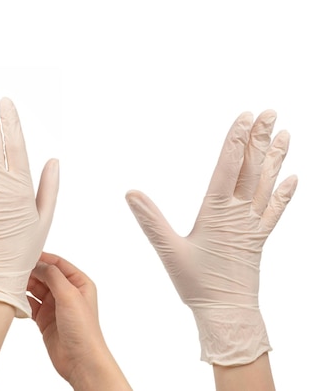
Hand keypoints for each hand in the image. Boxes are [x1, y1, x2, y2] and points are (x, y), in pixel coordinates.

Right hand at [27, 252, 130, 390]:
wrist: (81, 360)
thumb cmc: (83, 329)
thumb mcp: (69, 295)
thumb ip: (53, 276)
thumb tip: (39, 263)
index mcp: (79, 283)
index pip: (58, 264)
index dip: (42, 258)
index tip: (25, 254)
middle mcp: (67, 293)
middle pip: (45, 275)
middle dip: (30, 272)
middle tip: (14, 270)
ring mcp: (55, 306)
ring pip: (36, 289)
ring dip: (25, 286)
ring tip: (11, 283)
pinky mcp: (45, 319)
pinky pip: (30, 305)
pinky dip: (22, 301)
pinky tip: (14, 299)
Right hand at [125, 110, 297, 364]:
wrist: (227, 312)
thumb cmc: (198, 283)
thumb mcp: (168, 250)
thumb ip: (150, 220)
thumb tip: (131, 193)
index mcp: (217, 212)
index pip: (229, 167)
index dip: (236, 140)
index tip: (245, 116)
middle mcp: (239, 213)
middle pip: (252, 168)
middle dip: (259, 138)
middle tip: (269, 112)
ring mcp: (253, 225)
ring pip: (267, 183)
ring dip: (275, 157)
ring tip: (283, 133)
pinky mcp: (259, 238)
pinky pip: (276, 210)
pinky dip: (285, 193)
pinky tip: (292, 177)